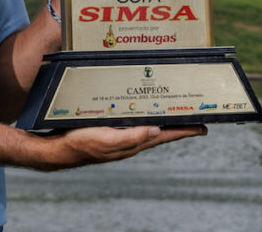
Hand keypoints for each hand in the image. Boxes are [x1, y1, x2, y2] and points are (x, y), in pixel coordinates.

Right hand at [38, 124, 206, 170]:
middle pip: (161, 133)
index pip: (165, 136)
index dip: (184, 131)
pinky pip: (134, 124)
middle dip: (179, 127)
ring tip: (176, 116)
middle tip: (195, 120)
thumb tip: (155, 130)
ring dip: (164, 123)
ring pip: (149, 128)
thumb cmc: (81, 144)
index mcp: (133, 143)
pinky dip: (145, 119)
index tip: (202, 127)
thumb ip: (131, 137)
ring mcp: (122, 137)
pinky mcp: (112, 132)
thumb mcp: (107, 140)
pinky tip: (144, 114)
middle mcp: (131, 141)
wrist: (58, 148)